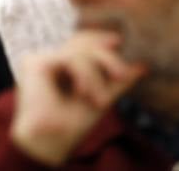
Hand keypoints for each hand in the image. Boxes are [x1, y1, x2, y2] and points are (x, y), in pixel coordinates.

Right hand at [9, 30, 146, 165]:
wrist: (52, 140)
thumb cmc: (72, 124)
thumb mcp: (101, 98)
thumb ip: (118, 82)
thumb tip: (142, 66)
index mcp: (61, 66)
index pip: (80, 43)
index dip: (98, 38)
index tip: (118, 41)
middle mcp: (49, 59)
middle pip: (82, 43)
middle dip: (106, 58)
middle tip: (122, 76)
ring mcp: (41, 59)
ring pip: (79, 51)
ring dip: (95, 76)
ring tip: (99, 101)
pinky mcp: (36, 62)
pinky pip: (69, 58)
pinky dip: (82, 74)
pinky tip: (83, 92)